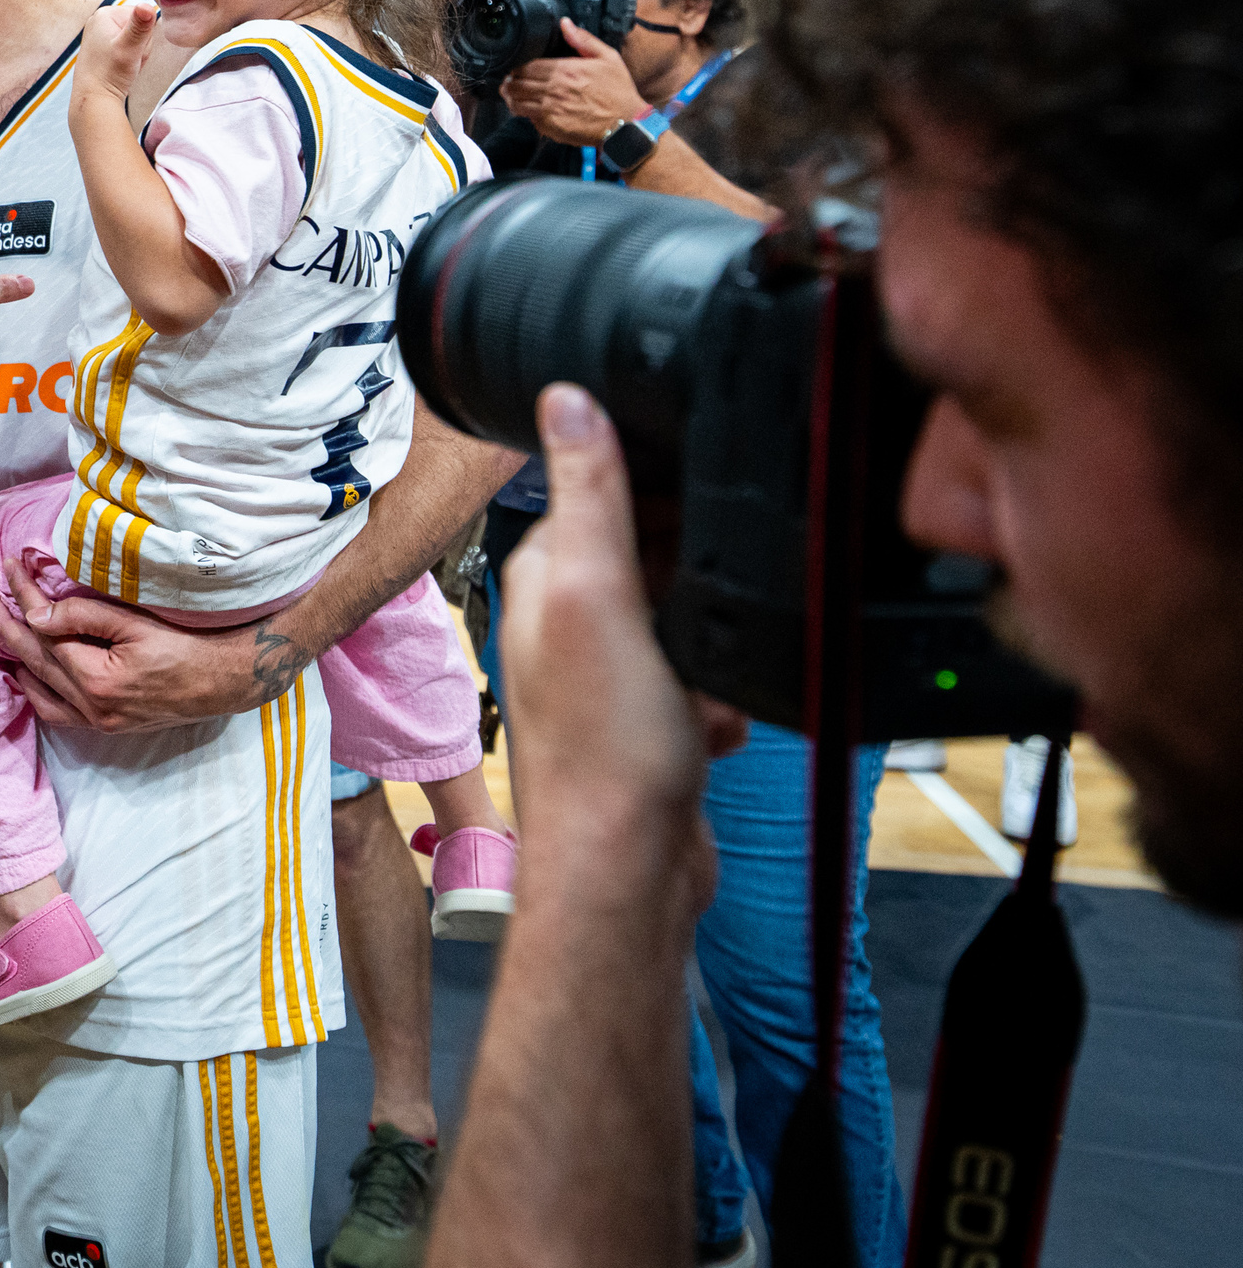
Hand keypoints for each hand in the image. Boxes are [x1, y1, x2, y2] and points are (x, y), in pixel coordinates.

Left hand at [0, 557, 290, 731]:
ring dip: (16, 656)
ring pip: (40, 689)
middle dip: (6, 624)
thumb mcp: (137, 622)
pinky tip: (26, 671)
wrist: (228, 681)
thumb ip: (84, 616)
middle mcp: (91, 708)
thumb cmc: (190, 645)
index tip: (9, 568)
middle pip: (34, 661)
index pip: (45, 633)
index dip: (24, 598)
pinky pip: (58, 712)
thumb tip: (36, 614)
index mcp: (97, 680)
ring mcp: (98, 721)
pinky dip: (37, 690)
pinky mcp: (108, 725)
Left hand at [76, 0, 158, 99]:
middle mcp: (100, 19)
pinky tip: (120, 67)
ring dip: (136, 53)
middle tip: (129, 60)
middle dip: (141, 45)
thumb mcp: (129, 48)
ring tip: (124, 65)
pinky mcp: (102, 46)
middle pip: (139, 26)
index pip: (143, 15)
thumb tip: (148, 6)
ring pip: (135, 38)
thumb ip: (140, 27)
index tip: (133, 50)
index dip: (146, 36)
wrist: (94, 99)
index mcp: (105, 13)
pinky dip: (129, 58)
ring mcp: (100, 33)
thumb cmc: (110, 73)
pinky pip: (127, 47)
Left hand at [496, 19, 646, 147]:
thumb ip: (583, 40)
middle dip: (510, 82)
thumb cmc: (618, 92)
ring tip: (512, 95)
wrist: (627, 123)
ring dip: (512, 98)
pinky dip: (527, 114)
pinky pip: (530, 120)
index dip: (517, 67)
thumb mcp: (607, 58)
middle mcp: (554, 90)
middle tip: (510, 81)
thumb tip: (565, 24)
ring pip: (517, 103)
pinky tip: (530, 110)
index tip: (517, 67)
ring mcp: (551, 110)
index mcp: (564, 70)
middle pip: (516, 85)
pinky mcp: (552, 128)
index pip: (526, 66)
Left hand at [497, 385, 745, 840]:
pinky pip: (709, 685)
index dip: (662, 503)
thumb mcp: (599, 595)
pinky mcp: (649, 723)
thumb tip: (566, 397)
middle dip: (700, 584)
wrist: (630, 870)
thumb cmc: (606, 751)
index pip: (602, 494)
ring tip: (704, 691)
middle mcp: (567, 620)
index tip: (703, 522)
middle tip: (705, 624)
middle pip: (657, 557)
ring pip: (692, 622)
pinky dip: (722, 704)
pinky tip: (713, 729)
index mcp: (544, 577)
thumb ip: (591, 496)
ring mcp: (608, 675)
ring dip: (716, 652)